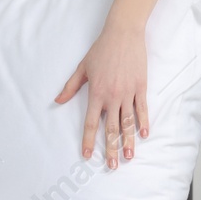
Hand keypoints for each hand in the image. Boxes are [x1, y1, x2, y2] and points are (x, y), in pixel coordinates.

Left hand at [53, 21, 148, 169]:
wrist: (123, 33)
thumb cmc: (101, 49)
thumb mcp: (82, 67)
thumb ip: (70, 86)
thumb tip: (57, 101)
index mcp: (96, 93)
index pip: (91, 122)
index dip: (89, 140)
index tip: (87, 155)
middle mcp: (112, 96)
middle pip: (111, 128)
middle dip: (111, 149)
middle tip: (113, 166)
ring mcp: (128, 92)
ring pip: (128, 122)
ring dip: (128, 141)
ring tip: (129, 156)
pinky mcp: (140, 86)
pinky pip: (142, 108)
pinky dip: (143, 122)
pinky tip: (143, 134)